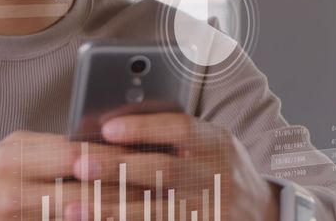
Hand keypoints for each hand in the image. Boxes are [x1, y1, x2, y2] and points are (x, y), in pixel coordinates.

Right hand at [0, 130, 141, 220]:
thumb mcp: (14, 152)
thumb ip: (53, 148)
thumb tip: (103, 142)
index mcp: (17, 152)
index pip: (78, 152)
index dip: (116, 155)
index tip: (150, 155)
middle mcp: (14, 184)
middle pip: (83, 187)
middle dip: (125, 188)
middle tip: (162, 186)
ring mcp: (15, 213)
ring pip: (79, 213)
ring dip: (115, 210)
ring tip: (152, 207)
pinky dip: (91, 220)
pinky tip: (113, 217)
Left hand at [71, 113, 279, 220]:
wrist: (263, 215)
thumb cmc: (222, 171)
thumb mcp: (213, 145)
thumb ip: (176, 135)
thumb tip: (117, 125)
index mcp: (218, 144)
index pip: (182, 129)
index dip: (144, 128)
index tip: (107, 127)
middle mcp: (218, 176)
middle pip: (163, 171)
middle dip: (118, 168)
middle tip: (80, 163)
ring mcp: (211, 210)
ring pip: (155, 211)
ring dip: (110, 209)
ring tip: (72, 207)